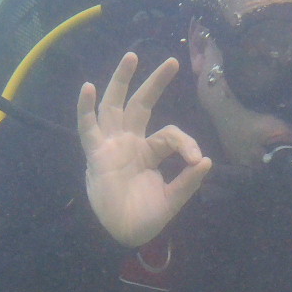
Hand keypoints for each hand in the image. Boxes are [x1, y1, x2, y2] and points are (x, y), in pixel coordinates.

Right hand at [77, 52, 211, 247]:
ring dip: (121, 80)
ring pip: (114, 105)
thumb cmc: (146, 217)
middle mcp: (129, 142)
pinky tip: (87, 87)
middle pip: (141, 104)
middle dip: (155, 82)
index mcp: (149, 151)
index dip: (185, 141)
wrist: (125, 235)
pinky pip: (87, 127)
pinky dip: (85, 108)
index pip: (169, 134)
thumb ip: (188, 181)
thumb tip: (207, 161)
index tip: (196, 159)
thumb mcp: (173, 198)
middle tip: (172, 60)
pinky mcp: (96, 154)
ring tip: (132, 56)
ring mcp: (111, 145)